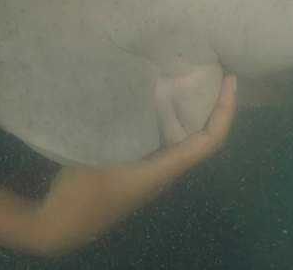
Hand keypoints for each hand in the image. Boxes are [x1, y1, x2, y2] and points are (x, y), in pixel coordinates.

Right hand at [30, 72, 236, 255]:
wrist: (62, 224)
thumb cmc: (83, 192)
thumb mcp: (100, 152)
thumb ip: (118, 120)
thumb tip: (132, 86)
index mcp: (164, 168)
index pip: (210, 140)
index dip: (225, 110)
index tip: (230, 80)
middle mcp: (165, 169)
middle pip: (202, 134)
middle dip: (212, 103)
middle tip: (209, 68)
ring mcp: (151, 169)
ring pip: (183, 135)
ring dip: (190, 108)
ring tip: (185, 74)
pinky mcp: (136, 167)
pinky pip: (162, 137)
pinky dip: (167, 114)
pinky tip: (151, 95)